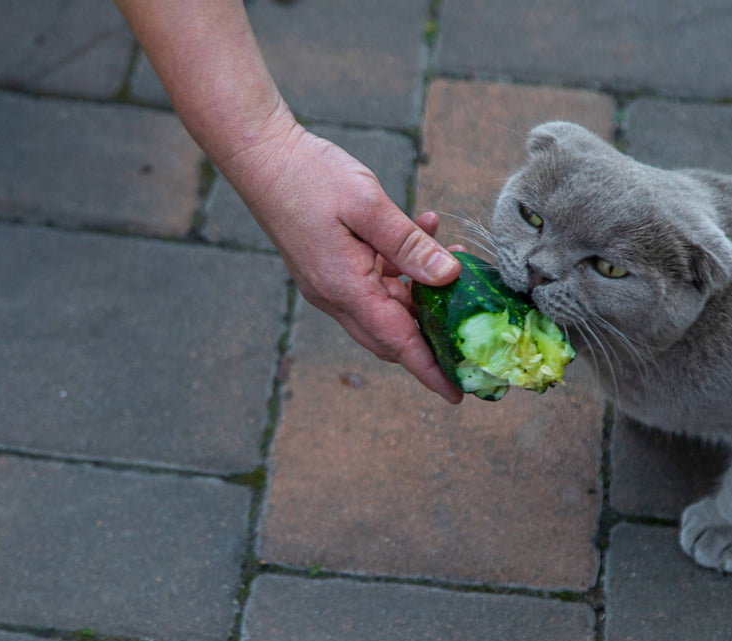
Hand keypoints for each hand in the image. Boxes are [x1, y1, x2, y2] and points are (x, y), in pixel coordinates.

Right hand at [232, 122, 463, 402]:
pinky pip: (374, 281)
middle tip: (471, 333)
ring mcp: (330, 283)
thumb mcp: (368, 205)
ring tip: (454, 259)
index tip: (456, 393)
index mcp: (344, 288)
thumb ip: (409, 244)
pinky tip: (423, 231)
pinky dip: (402, 267)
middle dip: (432, 337)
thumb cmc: (309, 176)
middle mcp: (335, 295)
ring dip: (422, 291)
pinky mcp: (330, 267)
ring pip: (386, 306)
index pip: (396, 343)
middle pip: (392, 335)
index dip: (429, 370)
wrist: (261, 156)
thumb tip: (448, 276)